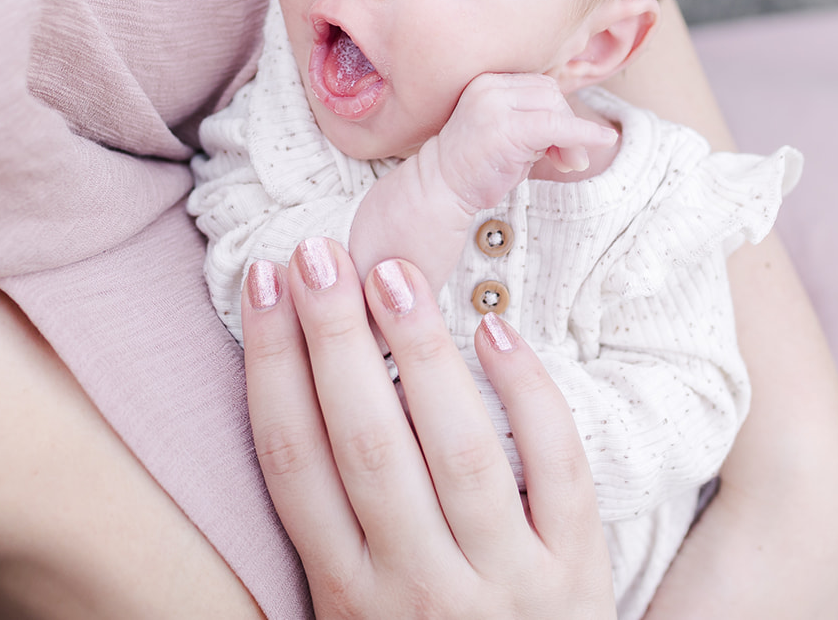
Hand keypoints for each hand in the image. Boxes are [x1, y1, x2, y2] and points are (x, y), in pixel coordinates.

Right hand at [242, 237, 616, 619]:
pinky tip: (498, 332)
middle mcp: (415, 589)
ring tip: (393, 272)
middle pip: (365, 444)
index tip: (260, 285)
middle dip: (334, 341)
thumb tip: (300, 388)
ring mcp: (502, 583)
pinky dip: (529, 398)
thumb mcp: (357, 617)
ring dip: (420, 354)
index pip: (292, 463)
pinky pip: (556, 470)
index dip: (270, 367)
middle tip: (316, 254)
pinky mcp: (577, 574)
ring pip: (457, 450)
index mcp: (345, 594)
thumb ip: (334, 532)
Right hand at [427, 73, 617, 212]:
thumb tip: (582, 127)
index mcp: (489, 81)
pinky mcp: (504, 128)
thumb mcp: (507, 131)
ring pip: (555, 107)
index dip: (560, 113)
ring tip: (565, 163)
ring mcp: (494, 104)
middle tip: (569, 160)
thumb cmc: (476, 165)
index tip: (563, 146)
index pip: (541, 86)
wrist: (440, 188)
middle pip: (552, 93)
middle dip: (568, 125)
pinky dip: (583, 134)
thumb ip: (535, 119)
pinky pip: (556, 126)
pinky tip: (603, 140)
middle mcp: (489, 86)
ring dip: (570, 136)